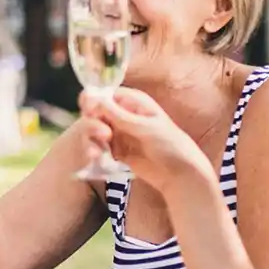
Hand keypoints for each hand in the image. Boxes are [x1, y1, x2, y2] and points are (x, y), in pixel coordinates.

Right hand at [78, 88, 204, 190]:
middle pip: (93, 112)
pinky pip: (97, 147)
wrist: (179, 174)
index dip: (92, 100)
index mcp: (132, 101)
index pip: (104, 94)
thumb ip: (119, 115)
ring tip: (95, 154)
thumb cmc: (169, 144)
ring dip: (90, 139)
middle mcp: (121, 114)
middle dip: (91, 123)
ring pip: (92, 130)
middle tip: (103, 136)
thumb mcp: (145, 127)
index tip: (89, 112)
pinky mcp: (115, 150)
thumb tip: (93, 99)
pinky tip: (95, 158)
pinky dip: (93, 151)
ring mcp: (117, 133)